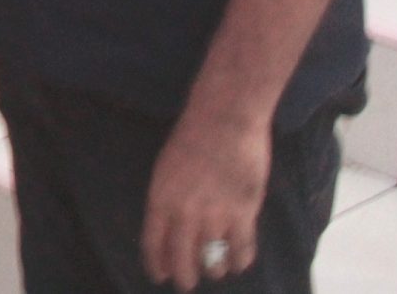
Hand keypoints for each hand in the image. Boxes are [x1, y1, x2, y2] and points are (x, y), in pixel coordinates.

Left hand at [142, 108, 270, 288]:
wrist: (224, 119)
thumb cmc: (192, 136)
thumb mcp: (166, 167)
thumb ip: (169, 198)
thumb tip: (172, 225)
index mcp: (160, 198)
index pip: (153, 243)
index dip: (157, 264)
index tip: (160, 276)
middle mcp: (184, 212)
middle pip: (183, 259)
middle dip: (185, 276)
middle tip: (188, 283)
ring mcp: (215, 215)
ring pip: (214, 259)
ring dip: (214, 268)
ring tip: (216, 269)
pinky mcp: (243, 213)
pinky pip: (242, 249)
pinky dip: (240, 260)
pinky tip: (239, 262)